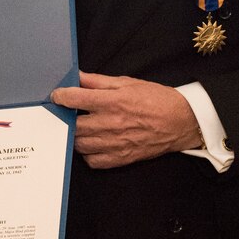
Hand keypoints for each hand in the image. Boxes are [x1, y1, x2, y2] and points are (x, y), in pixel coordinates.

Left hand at [51, 71, 200, 168]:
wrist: (182, 121)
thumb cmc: (155, 99)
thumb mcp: (126, 83)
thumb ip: (98, 81)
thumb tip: (77, 77)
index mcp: (113, 102)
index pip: (76, 99)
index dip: (61, 96)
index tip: (56, 96)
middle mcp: (112, 124)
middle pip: (74, 125)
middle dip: (65, 118)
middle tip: (65, 113)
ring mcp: (116, 143)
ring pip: (80, 145)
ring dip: (75, 136)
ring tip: (78, 128)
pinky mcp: (122, 158)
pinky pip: (94, 161)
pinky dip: (88, 154)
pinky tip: (92, 144)